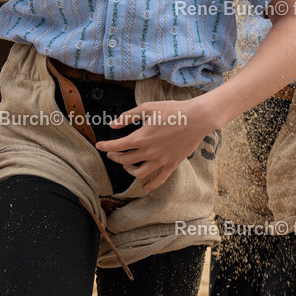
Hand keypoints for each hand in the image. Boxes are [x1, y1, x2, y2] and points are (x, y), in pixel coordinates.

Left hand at [97, 98, 212, 191]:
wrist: (197, 118)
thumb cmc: (172, 110)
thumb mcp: (147, 108)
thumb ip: (128, 117)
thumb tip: (113, 125)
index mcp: (141, 137)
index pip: (117, 146)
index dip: (106, 146)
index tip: (99, 146)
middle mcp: (148, 152)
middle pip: (125, 159)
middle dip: (115, 157)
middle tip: (112, 153)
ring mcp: (160, 160)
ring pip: (139, 172)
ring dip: (129, 170)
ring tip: (127, 164)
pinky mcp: (171, 164)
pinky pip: (159, 179)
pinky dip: (150, 185)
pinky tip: (145, 187)